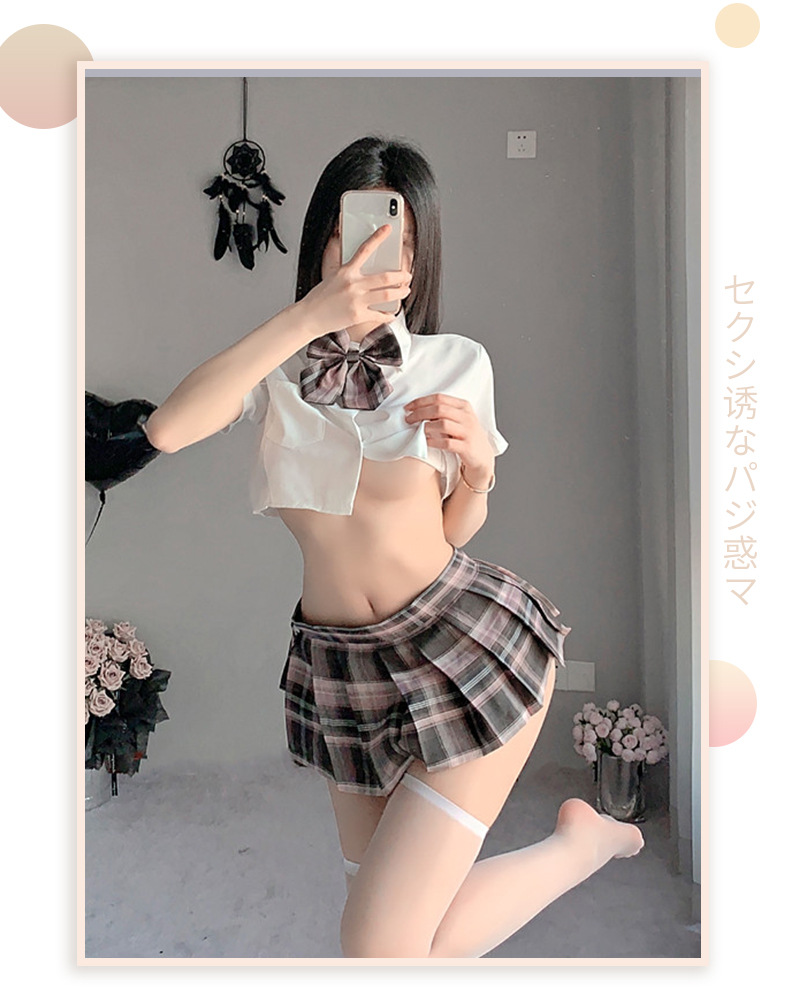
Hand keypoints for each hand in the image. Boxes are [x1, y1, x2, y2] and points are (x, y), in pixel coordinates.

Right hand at [299, 224, 411, 338]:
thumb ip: (347, 270)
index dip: (378, 237)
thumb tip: (361, 264)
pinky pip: (380, 314)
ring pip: (388, 294)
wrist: (309, 317)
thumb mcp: (332, 277)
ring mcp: (356, 300)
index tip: (388, 229)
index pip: (364, 249)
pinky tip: (391, 313)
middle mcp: (353, 284)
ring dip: (401, 292)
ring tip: (405, 291)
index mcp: (346, 271)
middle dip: (402, 276)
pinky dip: (388, 315)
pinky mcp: (358, 315)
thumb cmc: (320, 298)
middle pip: (385, 277)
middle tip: (407, 276)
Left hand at [404, 393, 494, 485]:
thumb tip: (418, 410)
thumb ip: (443, 412)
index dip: (421, 401)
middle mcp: (467, 417)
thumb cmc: (466, 436)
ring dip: (426, 427)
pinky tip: (426, 442)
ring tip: (418, 430)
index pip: (439, 398)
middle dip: (420, 413)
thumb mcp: (458, 419)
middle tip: (408, 419)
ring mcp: (468, 432)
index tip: (408, 407)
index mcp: (464, 406)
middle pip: (439, 409)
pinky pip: (447, 443)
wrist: (482, 456)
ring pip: (443, 424)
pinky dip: (433, 442)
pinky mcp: (467, 447)